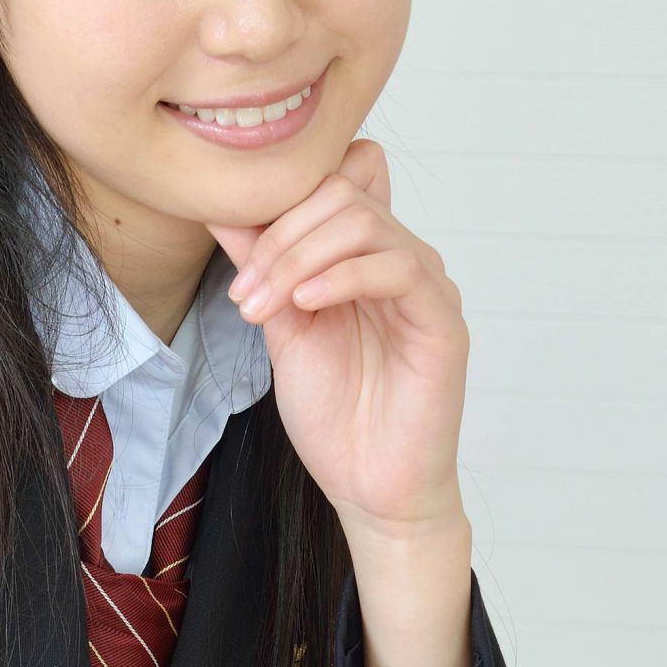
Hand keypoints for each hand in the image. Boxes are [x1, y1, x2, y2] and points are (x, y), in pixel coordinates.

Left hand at [206, 138, 469, 535]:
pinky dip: (342, 277)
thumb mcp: (283, 328)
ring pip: (365, 222)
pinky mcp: (442, 319)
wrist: (370, 487)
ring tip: (264, 306)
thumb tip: (225, 210)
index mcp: (363, 259)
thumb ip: (263, 269)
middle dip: (280, 236)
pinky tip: (306, 305)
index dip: (284, 202)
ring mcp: (425, 286)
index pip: (337, 180)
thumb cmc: (335, 416)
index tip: (237, 254)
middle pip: (343, 192)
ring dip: (298, 258)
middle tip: (245, 292)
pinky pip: (398, 267)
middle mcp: (400, 261)